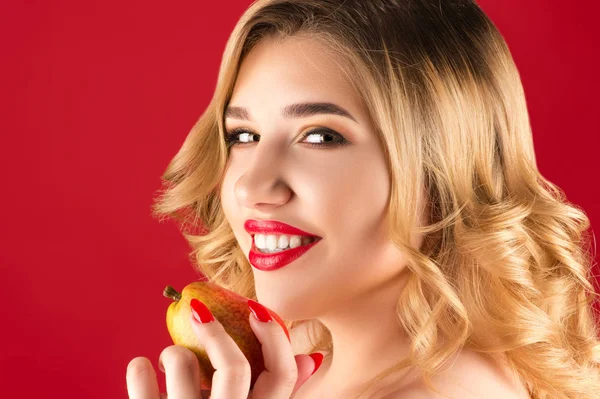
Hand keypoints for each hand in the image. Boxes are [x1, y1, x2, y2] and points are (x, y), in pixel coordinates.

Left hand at [126, 299, 322, 398]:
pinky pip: (140, 377)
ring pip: (183, 362)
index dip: (273, 335)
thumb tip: (310, 358)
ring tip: (169, 359)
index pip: (281, 375)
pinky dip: (139, 369)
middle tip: (198, 311)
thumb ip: (281, 394)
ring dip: (172, 351)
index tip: (254, 309)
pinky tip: (144, 370)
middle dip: (215, 330)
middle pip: (235, 366)